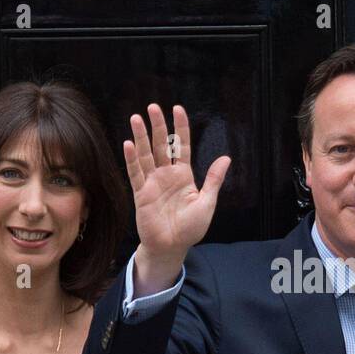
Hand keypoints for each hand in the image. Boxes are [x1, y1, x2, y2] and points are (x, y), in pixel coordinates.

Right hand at [124, 103, 229, 261]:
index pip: (181, 145)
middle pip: (161, 145)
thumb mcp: (207, 202)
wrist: (172, 246)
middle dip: (157, 126)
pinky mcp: (140, 193)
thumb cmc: (190, 228)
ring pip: (145, 154)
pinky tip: (128, 144)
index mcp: (184, 175)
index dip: (180, 127)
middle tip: (152, 107)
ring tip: (135, 118)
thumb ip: (213, 179)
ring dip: (141, 137)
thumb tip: (226, 158)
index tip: (178, 109)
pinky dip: (131, 159)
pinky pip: (135, 173)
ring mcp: (152, 182)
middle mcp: (166, 175)